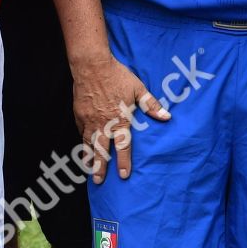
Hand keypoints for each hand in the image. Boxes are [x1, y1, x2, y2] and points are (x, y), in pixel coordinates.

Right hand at [72, 56, 168, 182]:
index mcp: (119, 120)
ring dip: (88, 157)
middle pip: (101, 150)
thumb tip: (167, 117)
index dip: (124, 162)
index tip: (124, 175)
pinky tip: (83, 145)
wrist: (92, 65)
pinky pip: (80, 130)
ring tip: (88, 168)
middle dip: (99, 167)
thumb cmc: (117, 76)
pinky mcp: (79, 113)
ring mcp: (89, 119)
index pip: (123, 146)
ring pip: (88, 142)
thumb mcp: (138, 89)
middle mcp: (103, 124)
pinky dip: (82, 139)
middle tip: (98, 181)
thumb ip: (151, 105)